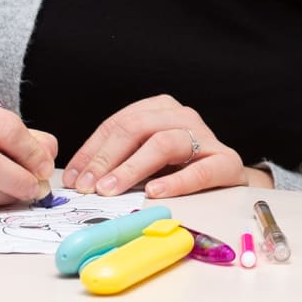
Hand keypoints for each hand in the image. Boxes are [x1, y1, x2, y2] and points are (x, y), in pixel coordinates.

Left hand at [61, 94, 246, 200]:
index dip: (92, 151)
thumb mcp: (146, 158)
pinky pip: (198, 170)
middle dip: (107, 158)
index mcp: (160, 109)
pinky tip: (154, 192)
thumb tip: (78, 178)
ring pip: (164, 143)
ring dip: (132, 168)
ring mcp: (206, 137)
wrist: (227, 180)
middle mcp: (183, 117)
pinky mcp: (226, 162)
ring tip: (111, 189)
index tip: (74, 177)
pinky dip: (174, 182)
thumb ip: (118, 160)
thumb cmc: (180, 169)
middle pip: (138, 128)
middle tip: (89, 186)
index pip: (118, 124)